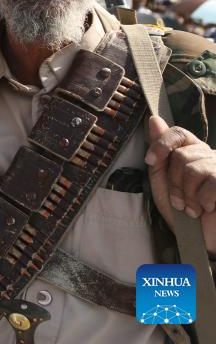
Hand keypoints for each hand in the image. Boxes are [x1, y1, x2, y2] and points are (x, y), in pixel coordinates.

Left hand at [146, 115, 215, 253]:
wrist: (201, 240)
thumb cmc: (183, 213)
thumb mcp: (162, 183)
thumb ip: (159, 155)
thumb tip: (154, 119)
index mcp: (192, 154)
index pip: (178, 133)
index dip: (162, 144)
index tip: (150, 160)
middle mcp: (209, 157)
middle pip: (181, 155)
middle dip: (173, 182)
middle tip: (179, 201)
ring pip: (194, 169)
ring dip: (187, 195)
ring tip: (191, 208)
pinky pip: (212, 182)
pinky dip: (202, 201)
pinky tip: (205, 209)